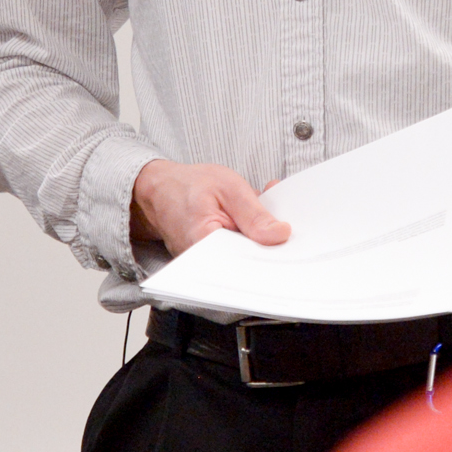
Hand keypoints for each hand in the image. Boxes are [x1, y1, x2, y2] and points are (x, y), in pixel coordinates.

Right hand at [130, 160, 289, 256]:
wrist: (159, 190)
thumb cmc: (188, 185)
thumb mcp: (228, 188)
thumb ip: (255, 213)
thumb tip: (280, 235)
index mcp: (204, 243)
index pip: (246, 262)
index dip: (271, 256)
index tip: (292, 248)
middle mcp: (203, 263)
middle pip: (248, 266)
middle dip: (271, 250)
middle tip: (285, 233)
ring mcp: (206, 266)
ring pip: (245, 262)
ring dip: (262, 246)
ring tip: (270, 227)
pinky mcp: (213, 263)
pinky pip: (239, 258)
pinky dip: (251, 244)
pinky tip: (258, 231)